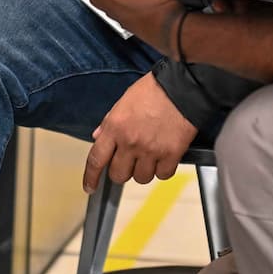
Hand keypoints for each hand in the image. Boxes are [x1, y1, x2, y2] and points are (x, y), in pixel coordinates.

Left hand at [83, 74, 197, 192]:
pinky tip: (165, 156)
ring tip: (150, 154)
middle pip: (118, 175)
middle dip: (122, 171)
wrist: (182, 86)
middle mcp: (130, 142)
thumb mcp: (124, 101)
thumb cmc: (153, 90)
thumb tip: (98, 138)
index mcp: (115, 127)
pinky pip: (163, 175)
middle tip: (130, 160)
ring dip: (144, 170)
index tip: (90, 187)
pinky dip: (163, 169)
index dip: (91, 177)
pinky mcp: (171, 154)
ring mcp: (151, 150)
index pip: (96, 159)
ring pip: (141, 178)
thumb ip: (109, 122)